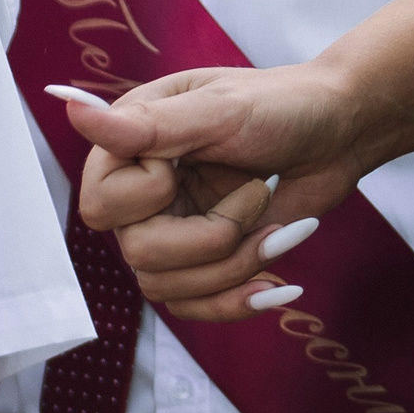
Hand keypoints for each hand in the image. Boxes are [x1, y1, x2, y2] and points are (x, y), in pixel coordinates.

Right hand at [62, 61, 371, 319]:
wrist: (341, 133)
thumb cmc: (280, 105)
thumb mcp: (217, 111)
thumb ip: (146, 125)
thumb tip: (72, 108)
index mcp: (128, 148)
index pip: (101, 205)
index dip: (152, 195)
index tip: (198, 157)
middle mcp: (141, 194)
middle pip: (136, 254)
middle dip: (209, 238)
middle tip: (256, 193)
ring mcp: (172, 230)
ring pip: (166, 287)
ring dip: (235, 265)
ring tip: (276, 229)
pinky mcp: (205, 262)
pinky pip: (193, 307)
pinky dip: (238, 301)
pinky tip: (279, 284)